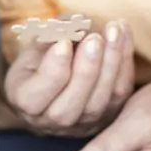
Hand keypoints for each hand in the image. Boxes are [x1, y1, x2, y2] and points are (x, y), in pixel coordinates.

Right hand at [4, 20, 133, 136]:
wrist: (54, 82)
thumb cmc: (38, 61)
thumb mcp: (32, 48)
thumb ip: (48, 38)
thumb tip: (72, 27)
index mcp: (25, 104)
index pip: (35, 97)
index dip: (53, 69)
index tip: (63, 41)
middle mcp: (52, 122)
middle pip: (69, 106)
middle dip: (85, 70)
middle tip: (94, 38)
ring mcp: (82, 124)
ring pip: (99, 102)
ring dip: (110, 63)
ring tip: (114, 30)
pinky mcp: (107, 115)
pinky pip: (119, 92)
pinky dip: (124, 60)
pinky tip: (124, 32)